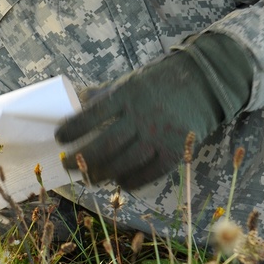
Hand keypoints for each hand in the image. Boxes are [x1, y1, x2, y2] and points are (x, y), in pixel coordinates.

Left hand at [54, 33, 252, 188]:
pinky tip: (119, 182)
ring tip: (87, 178)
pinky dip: (131, 181)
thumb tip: (75, 102)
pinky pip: (149, 173)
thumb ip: (106, 95)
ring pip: (124, 162)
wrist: (204, 82)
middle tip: (66, 165)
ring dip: (101, 173)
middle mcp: (142, 116)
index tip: (59, 138)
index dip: (72, 129)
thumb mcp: (129, 81)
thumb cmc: (159, 81)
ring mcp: (159, 135)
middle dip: (80, 158)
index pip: (91, 115)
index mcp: (127, 94)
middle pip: (105, 145)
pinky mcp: (175, 150)